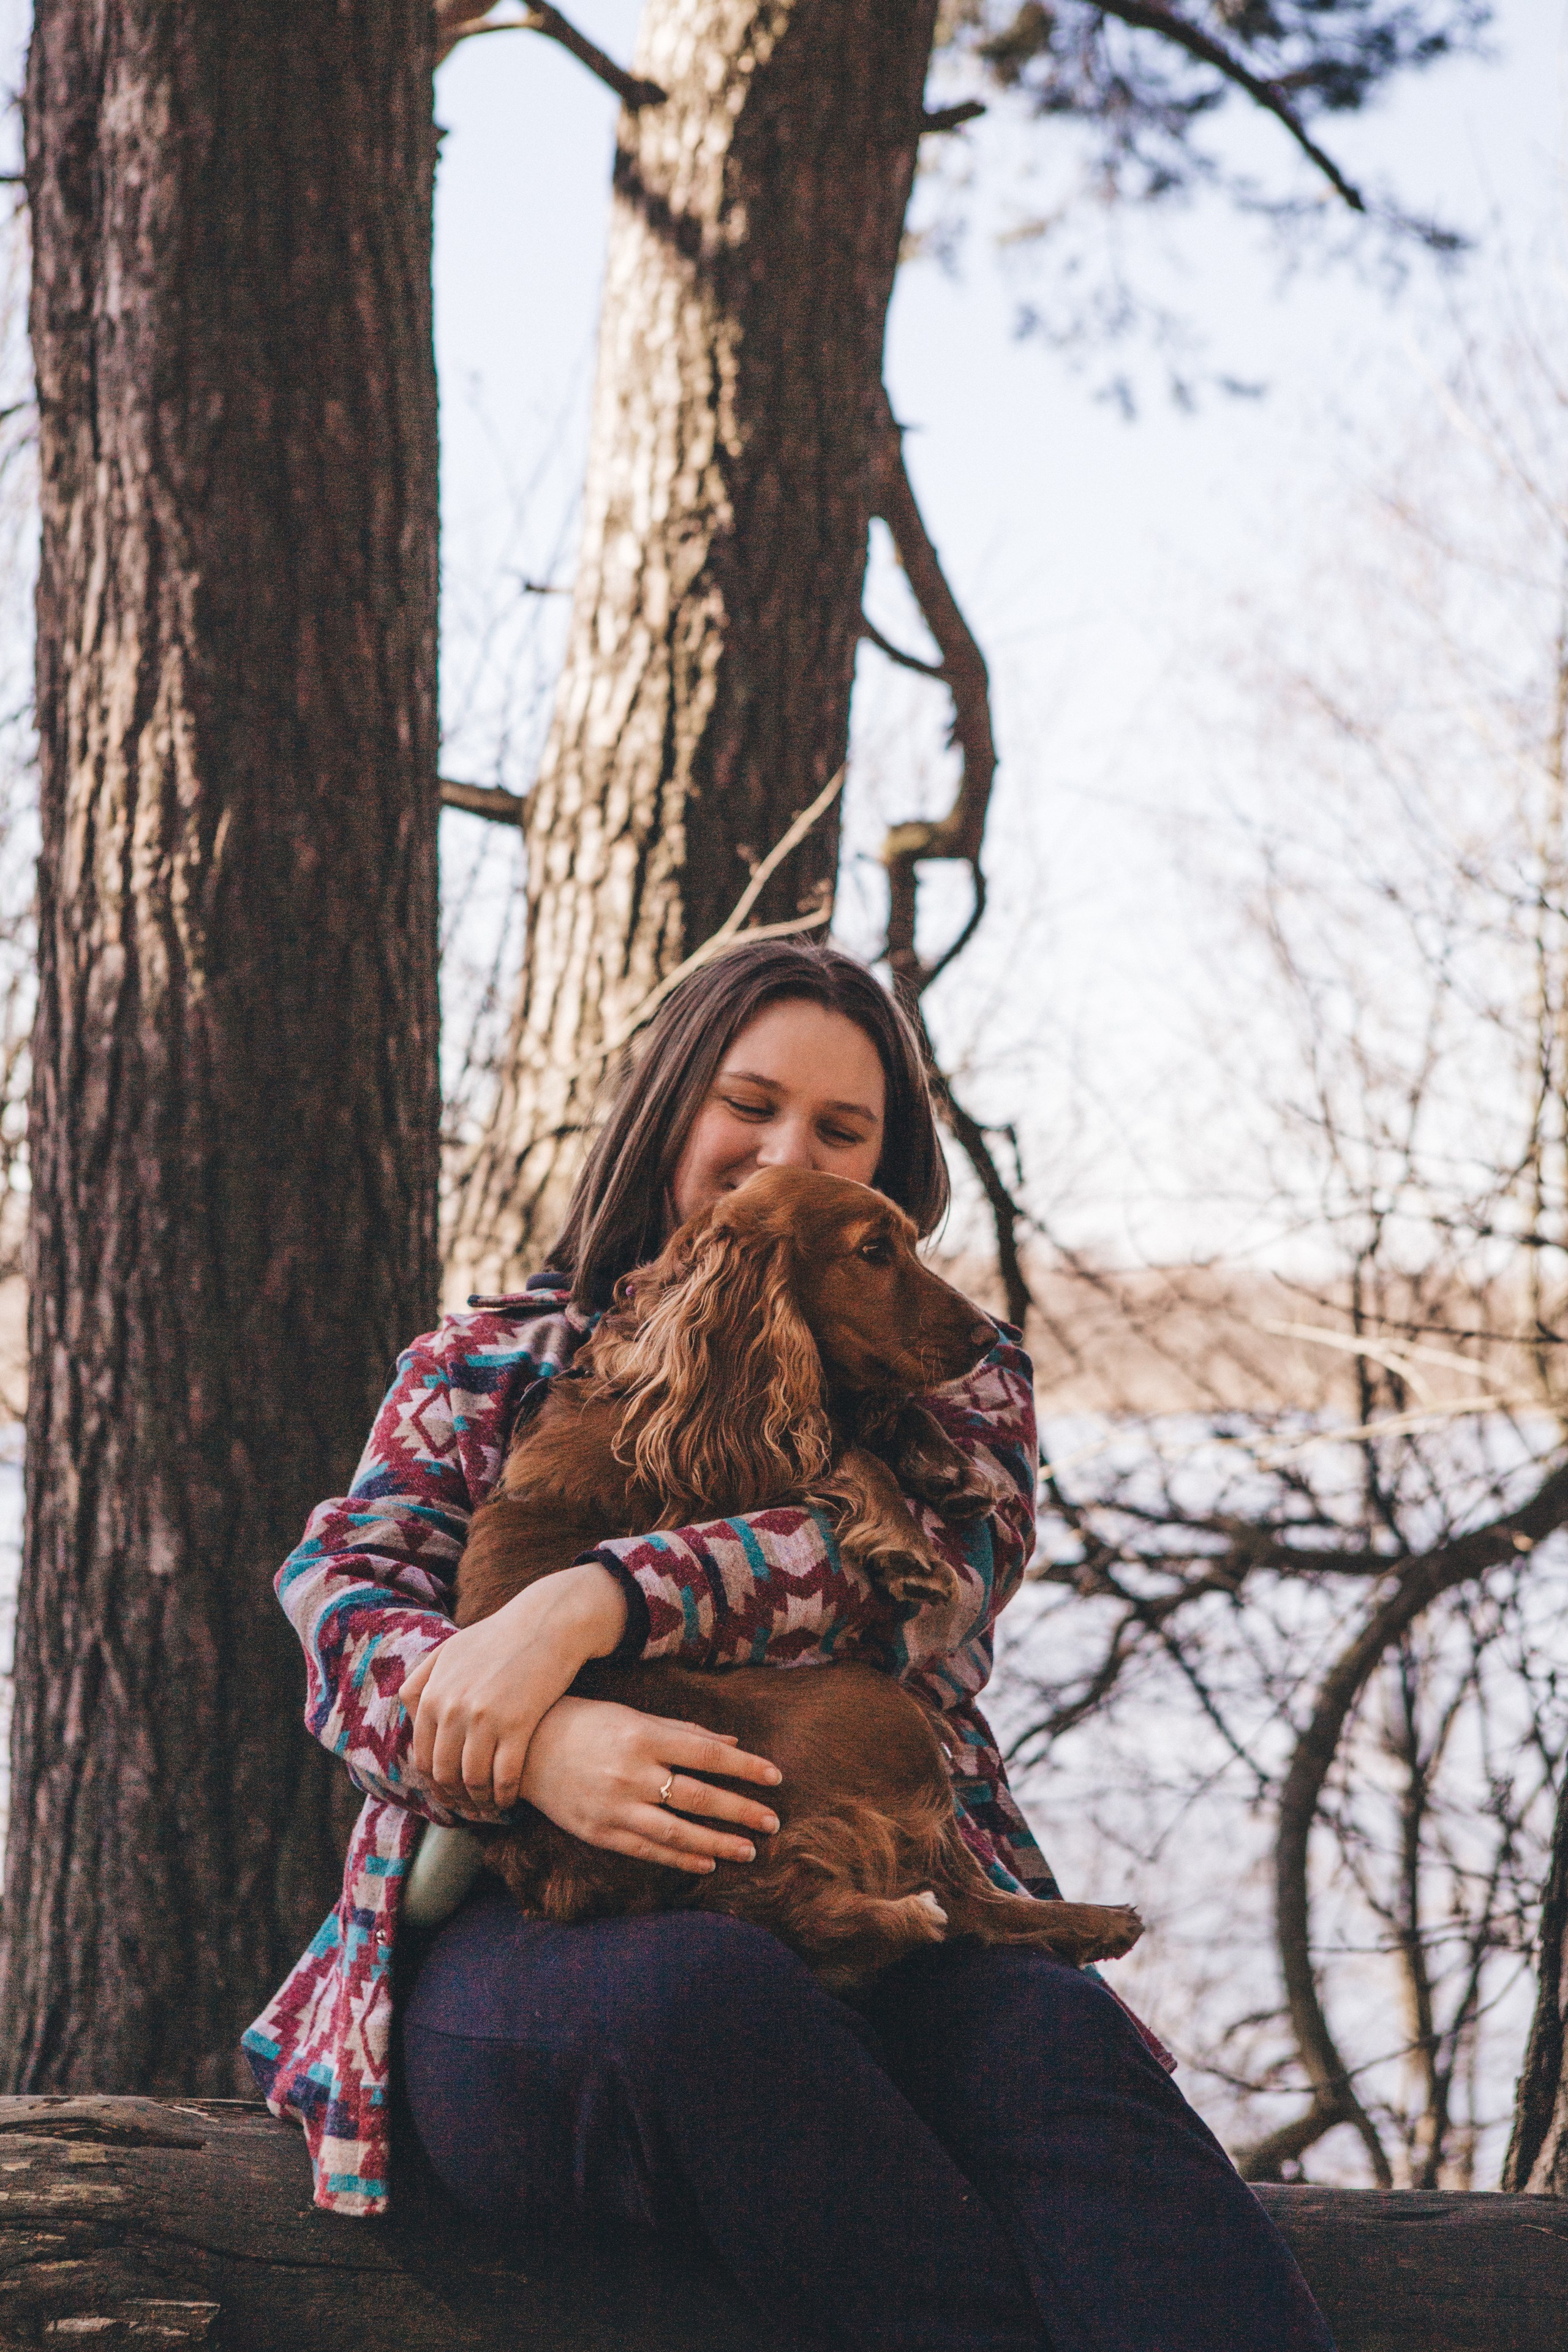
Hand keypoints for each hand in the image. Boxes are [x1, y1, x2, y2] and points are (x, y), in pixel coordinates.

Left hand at [398, 1564, 629, 1815]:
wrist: (547, 1622)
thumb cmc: (500, 1637)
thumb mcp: (451, 1650)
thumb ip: (423, 1680)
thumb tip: (409, 1712)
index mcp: (434, 1694)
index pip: (424, 1756)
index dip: (436, 1783)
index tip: (450, 1793)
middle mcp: (453, 1708)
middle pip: (445, 1772)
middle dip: (455, 1797)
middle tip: (469, 1806)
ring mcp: (484, 1717)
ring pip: (473, 1779)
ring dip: (480, 1800)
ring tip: (489, 1806)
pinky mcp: (517, 1724)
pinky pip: (504, 1775)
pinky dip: (504, 1795)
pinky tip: (510, 1799)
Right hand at [519, 1696, 781, 1873]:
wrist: (525, 1749)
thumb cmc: (588, 1724)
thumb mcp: (635, 1717)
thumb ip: (684, 1732)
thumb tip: (732, 1742)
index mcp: (643, 1736)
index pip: (707, 1754)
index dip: (745, 1766)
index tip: (776, 1777)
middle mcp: (631, 1772)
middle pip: (698, 1796)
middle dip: (740, 1811)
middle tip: (773, 1822)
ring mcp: (614, 1806)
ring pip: (676, 1831)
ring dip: (717, 1843)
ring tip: (749, 1850)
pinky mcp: (599, 1832)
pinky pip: (647, 1850)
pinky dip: (680, 1858)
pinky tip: (707, 1863)